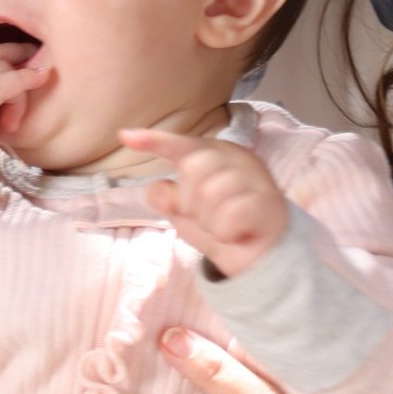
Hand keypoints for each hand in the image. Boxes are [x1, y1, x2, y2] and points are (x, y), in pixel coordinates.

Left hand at [118, 128, 288, 277]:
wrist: (263, 256)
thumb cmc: (223, 227)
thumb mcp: (187, 214)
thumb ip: (169, 200)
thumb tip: (157, 189)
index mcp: (218, 154)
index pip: (182, 145)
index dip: (154, 141)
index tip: (124, 136)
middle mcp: (238, 158)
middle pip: (192, 170)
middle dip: (191, 203)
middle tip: (209, 217)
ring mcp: (256, 178)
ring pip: (210, 196)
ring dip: (210, 222)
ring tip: (225, 227)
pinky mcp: (267, 203)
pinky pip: (227, 219)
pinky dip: (225, 233)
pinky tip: (238, 233)